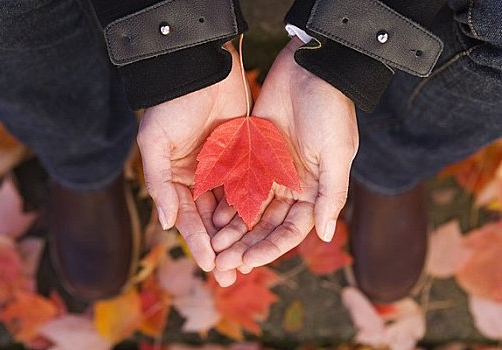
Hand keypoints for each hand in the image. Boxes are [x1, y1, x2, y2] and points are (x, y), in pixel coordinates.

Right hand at [137, 42, 246, 273]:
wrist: (201, 71)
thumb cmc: (173, 106)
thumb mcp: (155, 143)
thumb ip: (159, 183)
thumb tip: (164, 222)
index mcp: (176, 179)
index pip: (186, 217)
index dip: (196, 242)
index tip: (208, 264)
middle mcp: (198, 180)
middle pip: (209, 222)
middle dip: (219, 249)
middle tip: (229, 276)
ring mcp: (222, 170)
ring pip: (231, 210)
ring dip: (238, 236)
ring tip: (247, 261)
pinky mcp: (243, 158)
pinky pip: (248, 189)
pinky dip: (253, 210)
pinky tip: (261, 229)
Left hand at [212, 37, 358, 274]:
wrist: (309, 70)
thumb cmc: (330, 111)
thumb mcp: (337, 154)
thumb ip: (330, 194)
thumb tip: (324, 235)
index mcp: (314, 192)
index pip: (290, 231)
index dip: (270, 248)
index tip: (248, 262)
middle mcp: (291, 188)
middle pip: (266, 226)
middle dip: (246, 246)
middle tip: (224, 264)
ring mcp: (270, 172)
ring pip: (248, 210)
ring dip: (233, 230)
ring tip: (214, 247)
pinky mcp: (252, 156)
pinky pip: (236, 185)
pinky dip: (226, 203)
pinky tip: (211, 218)